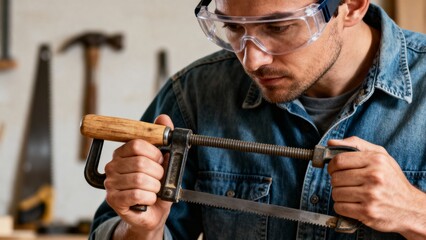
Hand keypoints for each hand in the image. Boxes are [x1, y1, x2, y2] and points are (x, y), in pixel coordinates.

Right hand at [104, 115, 173, 238]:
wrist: (153, 212)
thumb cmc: (156, 186)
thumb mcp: (164, 161)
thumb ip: (162, 139)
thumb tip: (163, 118)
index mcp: (122, 153)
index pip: (137, 144)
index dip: (154, 154)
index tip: (160, 161)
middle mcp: (112, 166)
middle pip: (140, 162)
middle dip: (157, 173)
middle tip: (158, 179)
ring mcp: (110, 183)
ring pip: (139, 179)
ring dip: (155, 187)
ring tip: (154, 190)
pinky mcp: (113, 200)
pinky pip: (136, 194)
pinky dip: (150, 197)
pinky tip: (149, 198)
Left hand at [327, 136, 425, 237]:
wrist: (410, 208)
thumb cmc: (392, 180)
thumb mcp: (380, 156)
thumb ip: (356, 144)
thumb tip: (331, 143)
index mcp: (376, 160)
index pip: (339, 160)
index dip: (332, 165)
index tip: (334, 169)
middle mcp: (374, 177)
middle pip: (336, 178)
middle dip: (336, 181)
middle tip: (345, 183)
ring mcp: (371, 195)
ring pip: (336, 193)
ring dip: (339, 194)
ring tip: (351, 193)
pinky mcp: (367, 212)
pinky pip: (339, 207)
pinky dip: (341, 206)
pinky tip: (352, 204)